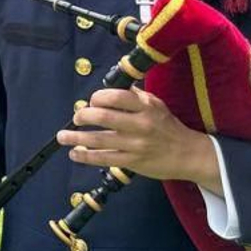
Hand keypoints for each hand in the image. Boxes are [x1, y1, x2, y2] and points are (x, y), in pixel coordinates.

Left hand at [58, 87, 221, 192]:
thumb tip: (109, 88)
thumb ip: (133, 96)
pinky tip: (75, 153)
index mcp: (145, 106)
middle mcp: (140, 124)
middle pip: (103, 117)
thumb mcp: (155, 104)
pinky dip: (86, 156)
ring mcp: (136, 144)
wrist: (188, 154)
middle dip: (82, 116)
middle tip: (76, 117)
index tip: (90, 102)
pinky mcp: (132, 162)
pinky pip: (104, 158)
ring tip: (63, 136)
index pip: (115, 97)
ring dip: (76, 138)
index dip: (97, 98)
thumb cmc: (168, 126)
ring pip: (99, 140)